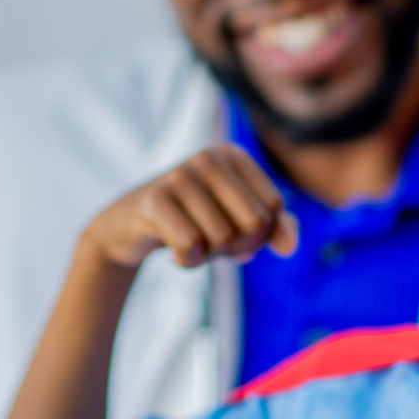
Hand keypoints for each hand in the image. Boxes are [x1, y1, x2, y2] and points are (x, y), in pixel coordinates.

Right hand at [85, 145, 298, 268]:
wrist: (127, 227)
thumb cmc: (192, 221)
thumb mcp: (236, 222)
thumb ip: (274, 229)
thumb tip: (290, 247)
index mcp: (233, 156)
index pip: (274, 208)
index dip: (261, 236)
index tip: (235, 235)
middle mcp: (208, 158)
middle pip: (254, 223)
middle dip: (239, 248)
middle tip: (215, 246)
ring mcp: (179, 176)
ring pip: (223, 238)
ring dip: (210, 257)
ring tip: (192, 245)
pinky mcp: (154, 200)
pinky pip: (192, 246)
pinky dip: (188, 262)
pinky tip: (175, 255)